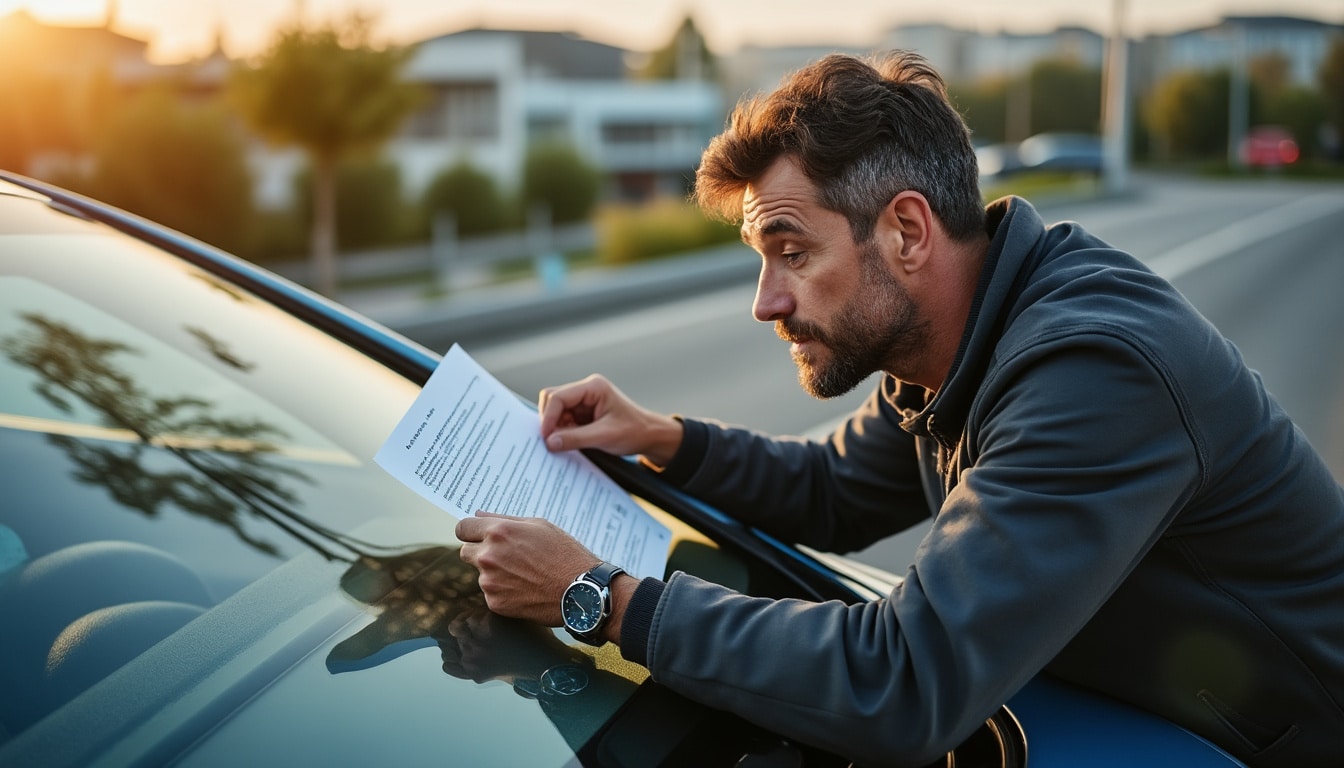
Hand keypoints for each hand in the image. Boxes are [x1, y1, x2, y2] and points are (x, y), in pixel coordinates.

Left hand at [437, 607, 576, 683]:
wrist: (544, 662)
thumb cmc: (533, 634)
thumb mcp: (514, 613)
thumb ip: (493, 608)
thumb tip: (473, 608)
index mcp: (487, 622)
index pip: (466, 616)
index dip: (473, 617)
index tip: (482, 621)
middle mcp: (477, 640)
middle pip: (456, 630)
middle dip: (465, 630)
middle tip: (477, 633)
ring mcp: (475, 659)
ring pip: (454, 647)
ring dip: (463, 645)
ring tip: (476, 646)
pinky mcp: (475, 674)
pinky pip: (450, 667)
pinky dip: (452, 663)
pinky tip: (461, 659)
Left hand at [455, 511, 597, 624]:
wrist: (580, 590)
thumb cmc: (564, 553)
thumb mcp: (539, 525)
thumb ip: (505, 520)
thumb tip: (479, 514)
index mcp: (498, 532)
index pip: (463, 528)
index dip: (471, 531)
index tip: (478, 536)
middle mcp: (489, 556)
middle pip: (465, 552)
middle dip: (480, 552)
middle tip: (505, 557)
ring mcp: (490, 582)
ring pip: (480, 574)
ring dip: (494, 573)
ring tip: (523, 574)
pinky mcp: (495, 603)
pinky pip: (491, 593)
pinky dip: (503, 592)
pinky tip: (525, 589)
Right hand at [538, 374, 683, 466]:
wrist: (649, 436)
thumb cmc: (634, 431)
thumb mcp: (604, 436)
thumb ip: (575, 438)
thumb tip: (549, 442)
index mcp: (593, 387)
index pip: (558, 397)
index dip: (548, 417)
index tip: (545, 437)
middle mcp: (586, 390)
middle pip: (553, 400)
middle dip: (550, 421)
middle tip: (551, 442)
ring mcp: (583, 401)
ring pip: (556, 412)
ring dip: (556, 428)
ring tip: (564, 444)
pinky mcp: (582, 414)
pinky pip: (563, 421)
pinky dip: (562, 432)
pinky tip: (568, 443)